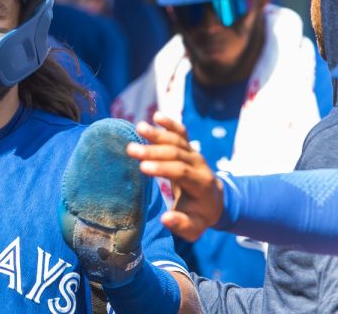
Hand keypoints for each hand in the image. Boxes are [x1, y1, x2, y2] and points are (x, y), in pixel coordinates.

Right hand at [125, 112, 223, 240]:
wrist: (214, 201)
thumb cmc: (198, 216)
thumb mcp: (194, 228)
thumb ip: (182, 225)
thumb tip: (165, 219)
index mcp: (201, 184)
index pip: (182, 172)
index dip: (163, 169)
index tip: (142, 168)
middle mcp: (199, 165)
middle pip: (177, 154)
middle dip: (154, 151)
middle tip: (130, 149)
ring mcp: (194, 154)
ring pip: (177, 140)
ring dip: (158, 134)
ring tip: (139, 127)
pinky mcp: (189, 147)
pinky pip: (181, 133)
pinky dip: (170, 123)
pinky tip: (157, 116)